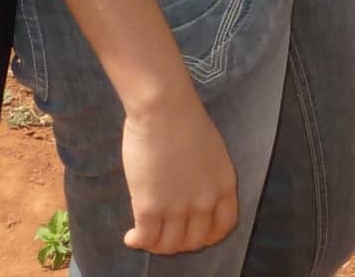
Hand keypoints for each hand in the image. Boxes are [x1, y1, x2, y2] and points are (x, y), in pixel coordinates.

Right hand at [121, 91, 239, 254]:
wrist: (163, 108)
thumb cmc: (185, 119)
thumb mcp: (211, 152)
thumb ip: (206, 177)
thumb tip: (190, 192)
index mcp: (224, 185)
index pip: (223, 227)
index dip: (207, 235)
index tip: (193, 231)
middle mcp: (204, 202)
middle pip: (194, 241)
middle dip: (180, 241)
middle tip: (166, 232)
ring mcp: (177, 207)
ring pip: (169, 245)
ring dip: (157, 244)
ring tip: (147, 235)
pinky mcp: (150, 207)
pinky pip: (146, 239)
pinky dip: (137, 241)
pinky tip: (131, 236)